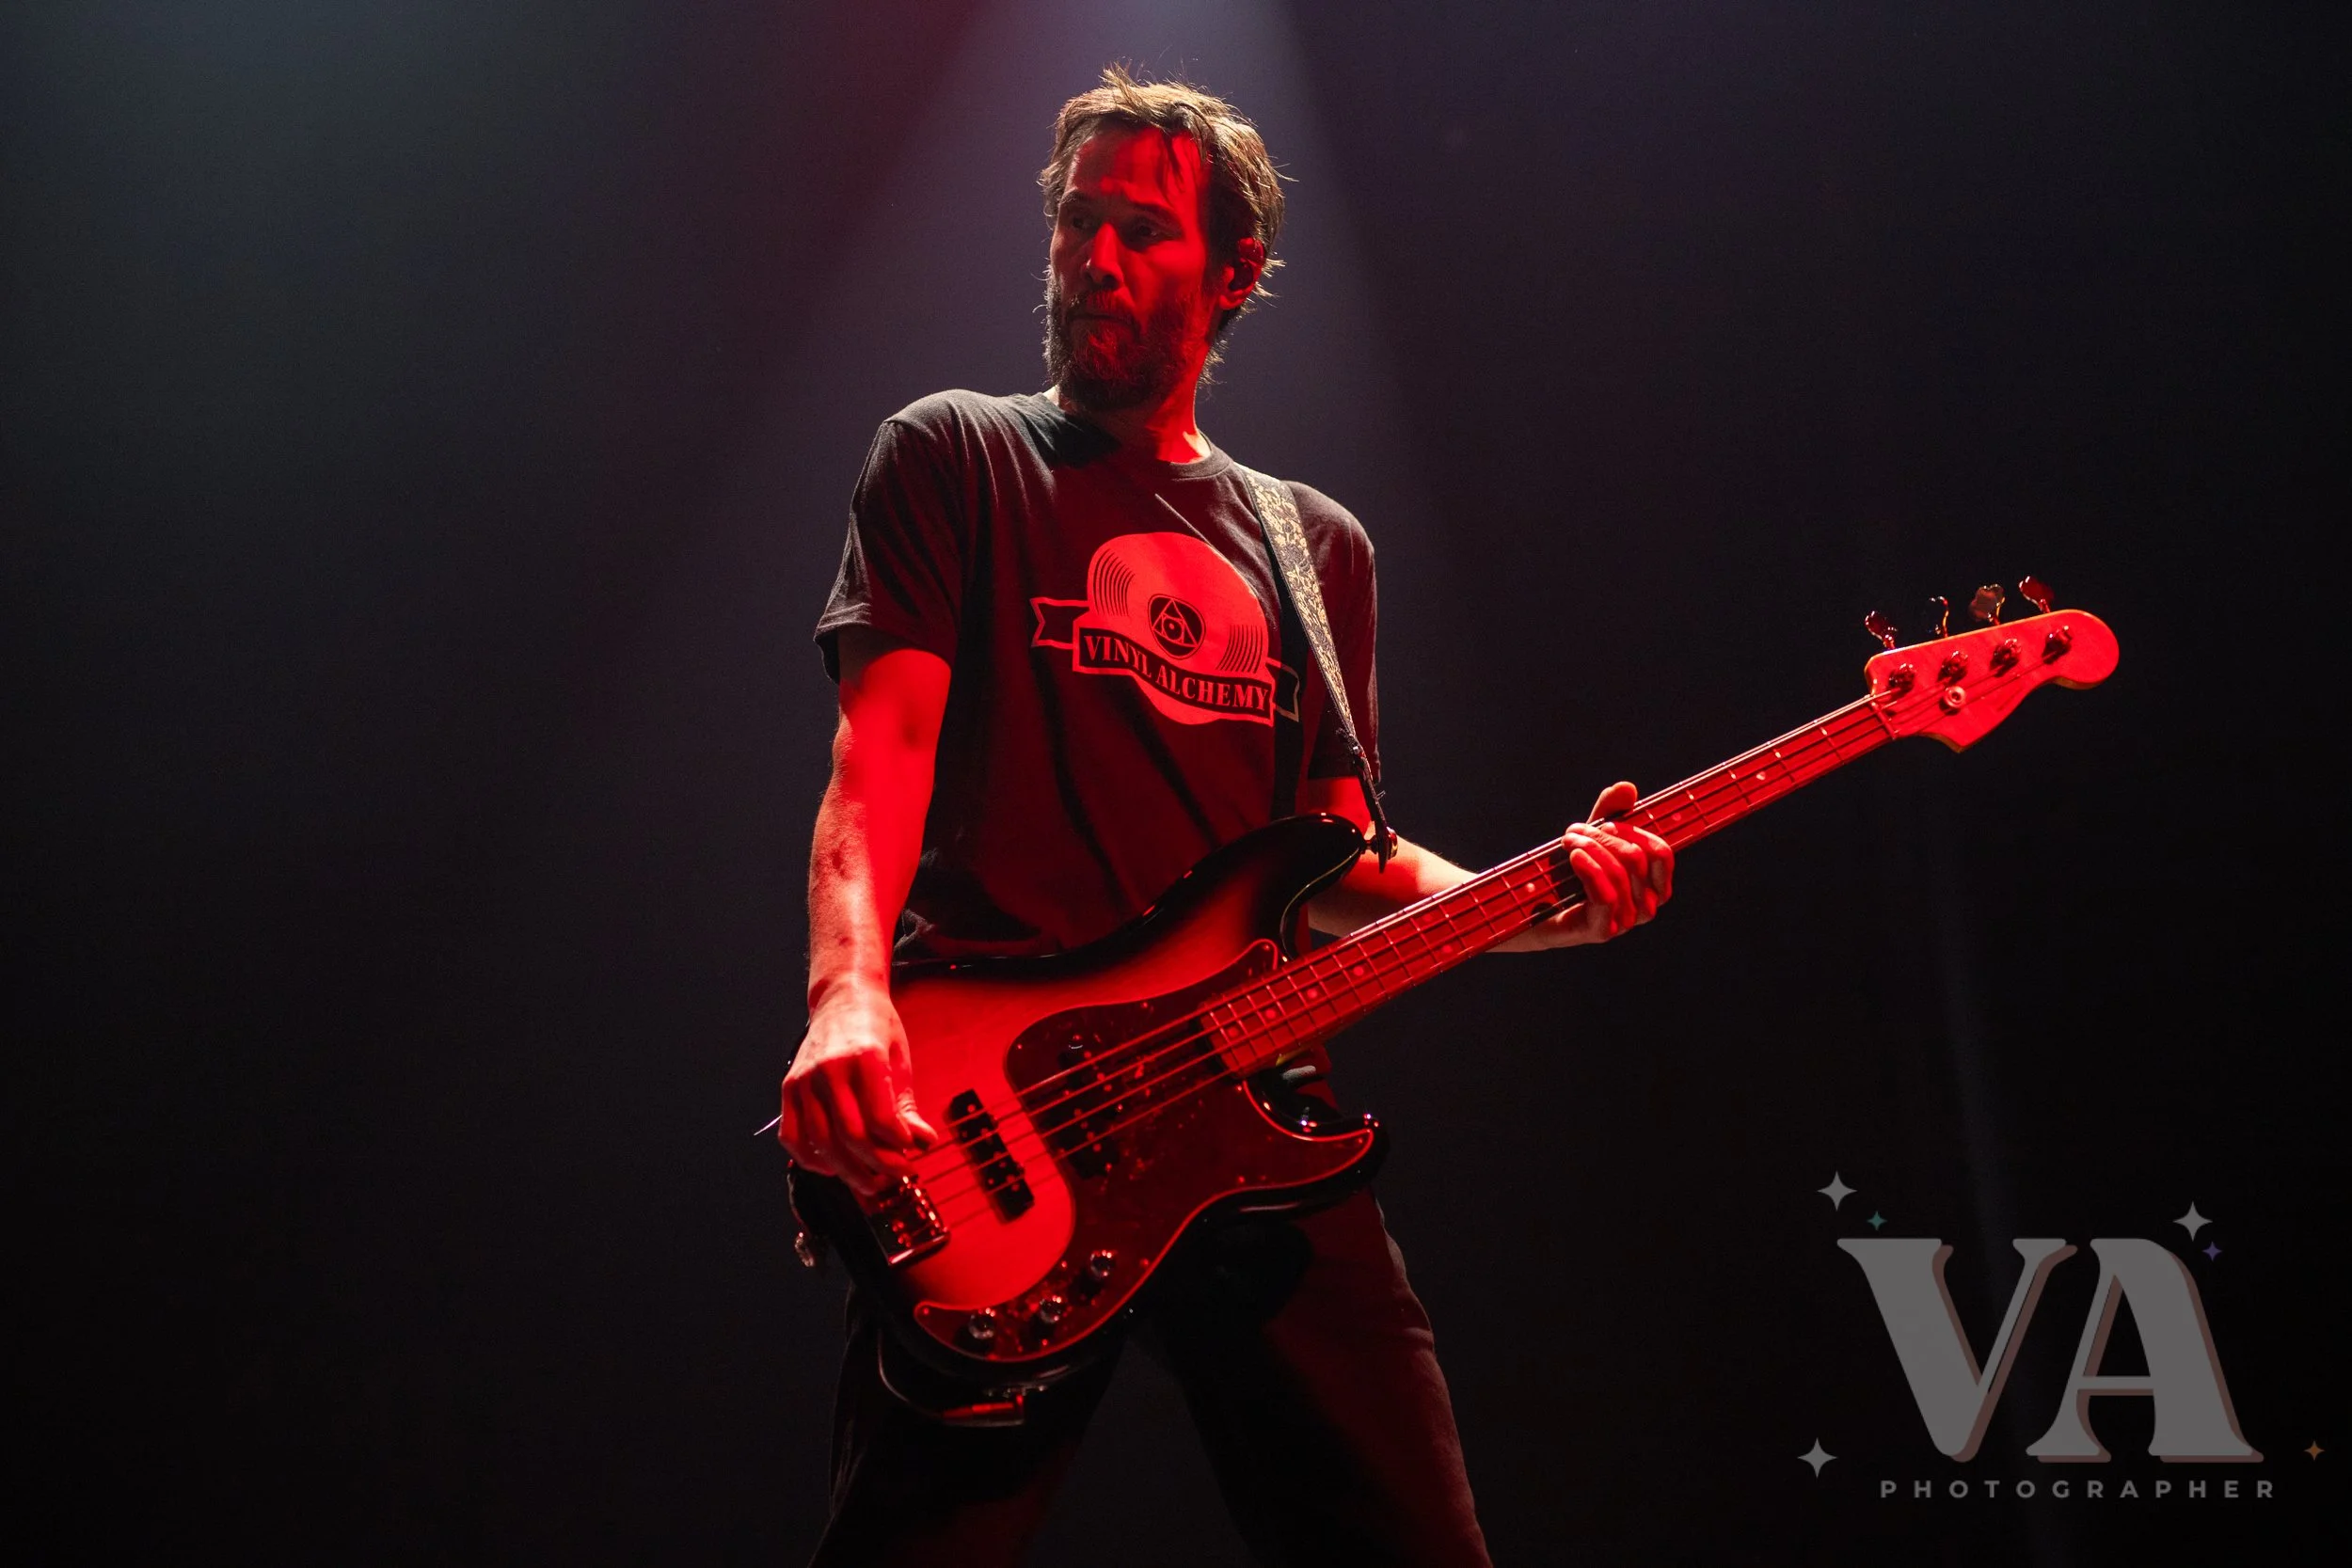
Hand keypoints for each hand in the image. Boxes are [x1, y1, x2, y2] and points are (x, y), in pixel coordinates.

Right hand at [778, 982, 940, 1193]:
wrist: (842, 997)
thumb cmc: (877, 1028)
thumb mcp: (900, 1061)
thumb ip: (907, 1106)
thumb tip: (923, 1143)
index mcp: (863, 1057)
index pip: (880, 1118)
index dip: (898, 1144)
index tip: (912, 1152)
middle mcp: (829, 1069)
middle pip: (851, 1136)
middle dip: (878, 1164)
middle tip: (898, 1175)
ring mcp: (804, 1079)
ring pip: (822, 1143)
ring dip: (848, 1171)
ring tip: (871, 1181)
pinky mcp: (789, 1087)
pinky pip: (792, 1136)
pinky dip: (810, 1158)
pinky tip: (833, 1167)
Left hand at [1508, 780, 1674, 950]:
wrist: (1532, 907)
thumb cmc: (1567, 873)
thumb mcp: (1591, 837)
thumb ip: (1610, 812)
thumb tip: (1627, 787)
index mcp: (1651, 886)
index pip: (1661, 853)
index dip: (1634, 831)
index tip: (1605, 823)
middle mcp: (1645, 907)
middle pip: (1637, 858)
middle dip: (1604, 836)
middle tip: (1574, 831)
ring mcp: (1626, 923)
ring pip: (1620, 873)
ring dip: (1590, 848)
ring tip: (1567, 841)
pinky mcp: (1603, 931)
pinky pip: (1606, 896)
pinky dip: (1589, 869)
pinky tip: (1573, 856)